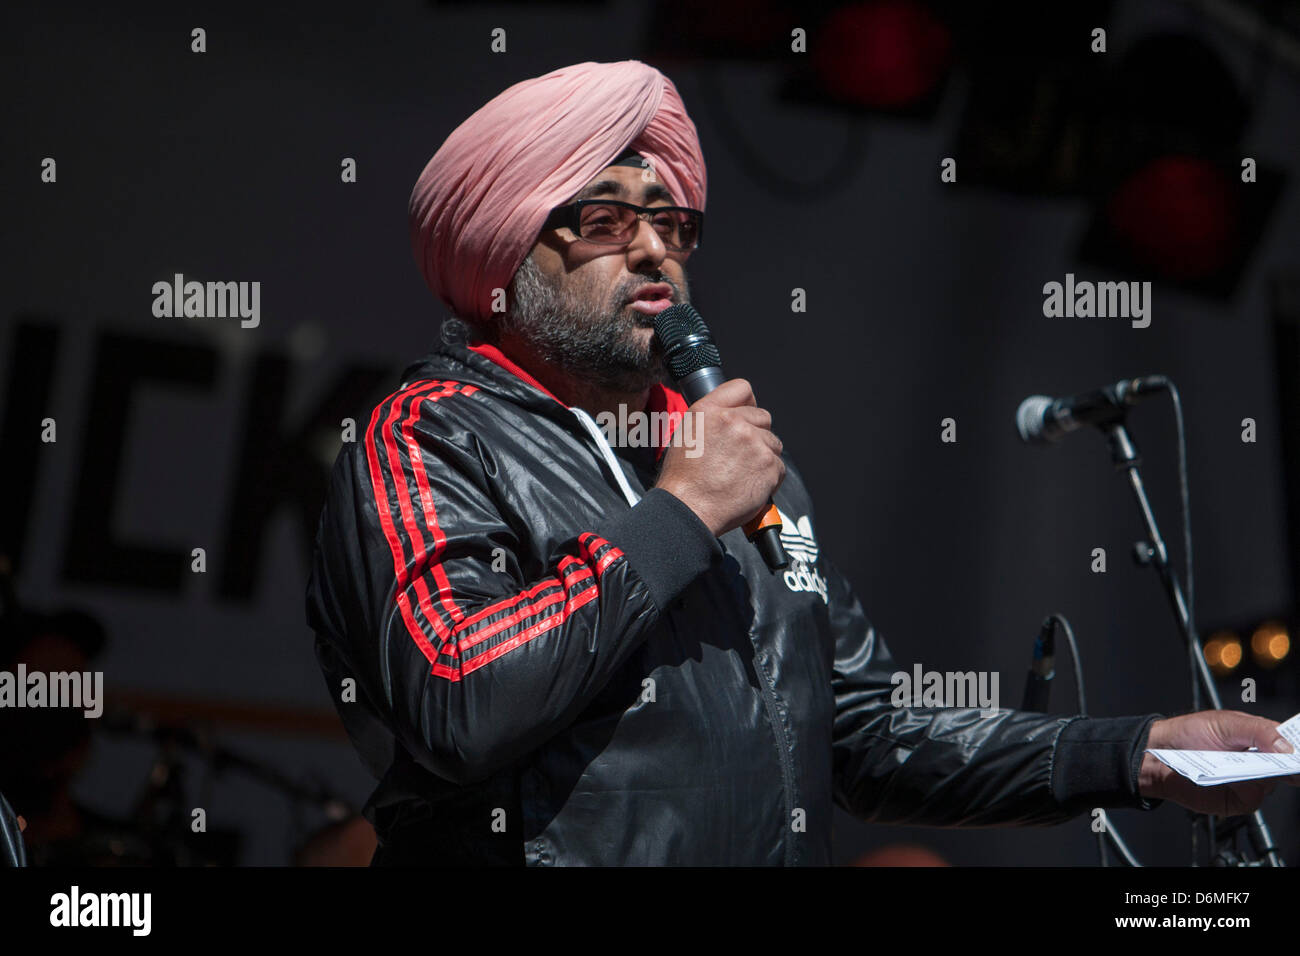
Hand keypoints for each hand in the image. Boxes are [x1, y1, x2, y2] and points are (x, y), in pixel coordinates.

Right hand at [655, 378, 784, 537]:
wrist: (689, 509)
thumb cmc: (683, 480)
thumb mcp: (686, 436)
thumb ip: (711, 418)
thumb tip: (731, 415)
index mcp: (709, 411)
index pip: (742, 388)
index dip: (747, 404)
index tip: (746, 417)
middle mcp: (733, 421)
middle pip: (763, 417)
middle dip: (756, 435)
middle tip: (739, 457)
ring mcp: (753, 442)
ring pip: (773, 442)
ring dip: (763, 457)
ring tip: (742, 474)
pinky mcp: (769, 464)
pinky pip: (779, 466)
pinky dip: (769, 478)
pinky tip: (750, 485)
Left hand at [1138, 710, 1298, 815]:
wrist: (1160, 754)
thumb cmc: (1190, 734)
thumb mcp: (1226, 723)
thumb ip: (1258, 731)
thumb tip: (1287, 747)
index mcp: (1261, 739)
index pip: (1291, 744)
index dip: (1299, 747)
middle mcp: (1260, 762)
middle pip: (1288, 768)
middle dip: (1292, 765)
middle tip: (1291, 762)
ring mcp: (1251, 782)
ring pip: (1272, 784)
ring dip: (1263, 774)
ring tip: (1250, 763)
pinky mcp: (1238, 800)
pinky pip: (1253, 798)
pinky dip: (1246, 789)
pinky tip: (1231, 777)